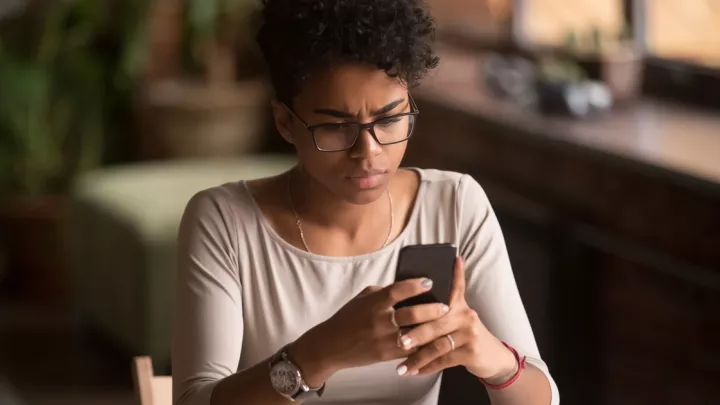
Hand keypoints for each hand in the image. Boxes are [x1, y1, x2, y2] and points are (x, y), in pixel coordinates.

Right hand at [290, 277, 449, 385]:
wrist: (331, 345)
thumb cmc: (348, 318)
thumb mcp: (363, 298)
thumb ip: (383, 292)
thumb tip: (406, 286)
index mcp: (374, 302)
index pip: (398, 290)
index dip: (415, 285)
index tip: (430, 281)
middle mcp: (379, 320)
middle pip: (412, 314)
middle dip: (432, 310)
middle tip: (446, 306)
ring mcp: (383, 339)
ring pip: (414, 334)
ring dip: (432, 329)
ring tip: (445, 324)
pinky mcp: (385, 355)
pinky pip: (409, 351)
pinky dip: (423, 346)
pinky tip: (434, 342)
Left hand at [395, 257, 517, 380]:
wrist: (492, 357)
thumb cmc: (465, 335)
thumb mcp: (458, 317)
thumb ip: (439, 309)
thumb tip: (411, 301)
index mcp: (459, 304)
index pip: (455, 286)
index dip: (453, 273)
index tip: (448, 260)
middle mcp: (466, 315)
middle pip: (435, 322)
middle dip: (415, 333)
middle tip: (397, 341)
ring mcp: (470, 333)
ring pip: (438, 345)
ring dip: (417, 357)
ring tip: (401, 366)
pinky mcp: (471, 352)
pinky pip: (444, 360)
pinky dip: (428, 367)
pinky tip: (415, 372)